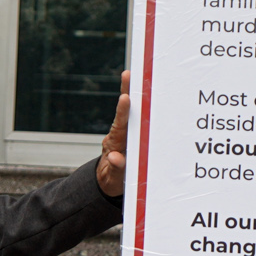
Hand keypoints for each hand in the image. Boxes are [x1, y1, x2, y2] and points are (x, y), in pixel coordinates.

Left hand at [96, 70, 129, 197]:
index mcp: (116, 144)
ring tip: (134, 74)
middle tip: (128, 73)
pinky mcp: (132, 134)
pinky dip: (140, 102)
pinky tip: (146, 87)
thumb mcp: (114, 179)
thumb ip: (115, 168)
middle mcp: (120, 134)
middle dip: (127, 92)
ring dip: (134, 93)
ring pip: (132, 111)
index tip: (125, 98)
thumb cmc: (113, 179)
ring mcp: (126, 133)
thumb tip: (114, 157)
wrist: (109, 181)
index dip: (123, 112)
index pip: (120, 125)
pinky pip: (137, 116)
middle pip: (125, 111)